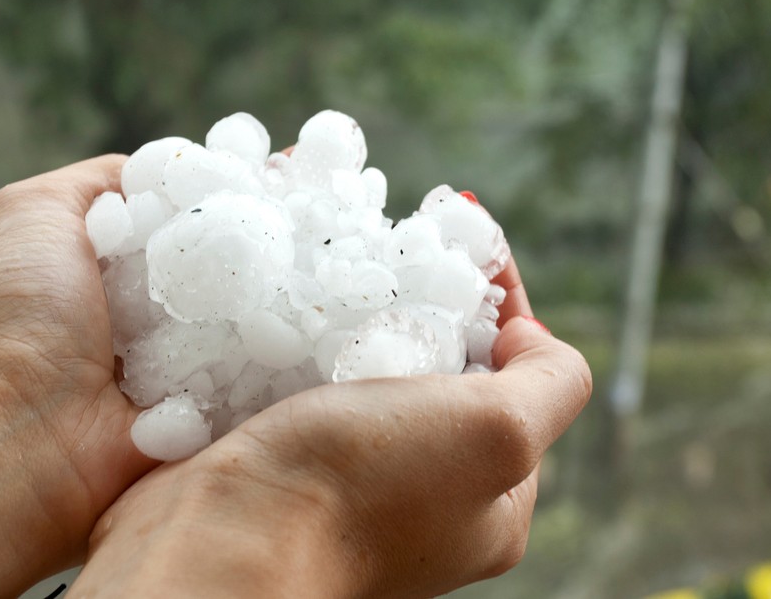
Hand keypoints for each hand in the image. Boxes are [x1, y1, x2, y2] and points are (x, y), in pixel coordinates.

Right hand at [69, 258, 591, 598]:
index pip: (519, 377)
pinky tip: (293, 302)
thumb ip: (549, 382)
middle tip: (401, 238)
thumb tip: (523, 334)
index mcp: (492, 499)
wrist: (221, 543)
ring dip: (363, 312)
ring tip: (344, 256)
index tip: (465, 227)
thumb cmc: (361, 492)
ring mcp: (349, 482)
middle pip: (445, 369)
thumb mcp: (496, 433)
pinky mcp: (283, 463)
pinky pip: (307, 383)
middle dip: (430, 298)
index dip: (500, 298)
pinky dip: (306, 338)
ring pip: (371, 371)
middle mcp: (426, 496)